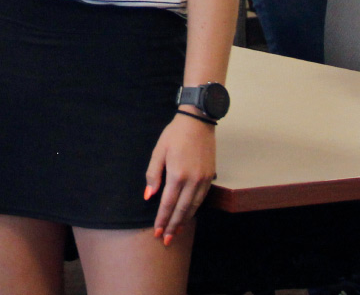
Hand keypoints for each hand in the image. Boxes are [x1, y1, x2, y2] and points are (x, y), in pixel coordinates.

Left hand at [145, 113, 215, 245]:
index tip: (157, 232)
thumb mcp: (158, 151)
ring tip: (176, 232)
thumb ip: (153, 174)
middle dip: (173, 226)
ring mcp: (203, 179)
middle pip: (182, 210)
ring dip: (184, 221)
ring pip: (193, 206)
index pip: (168, 204)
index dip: (162, 219)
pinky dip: (194, 209)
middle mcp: (192, 180)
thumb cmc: (174, 134)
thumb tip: (149, 195)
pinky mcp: (210, 176)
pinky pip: (201, 198)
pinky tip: (188, 215)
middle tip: (166, 239)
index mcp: (177, 174)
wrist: (198, 121)